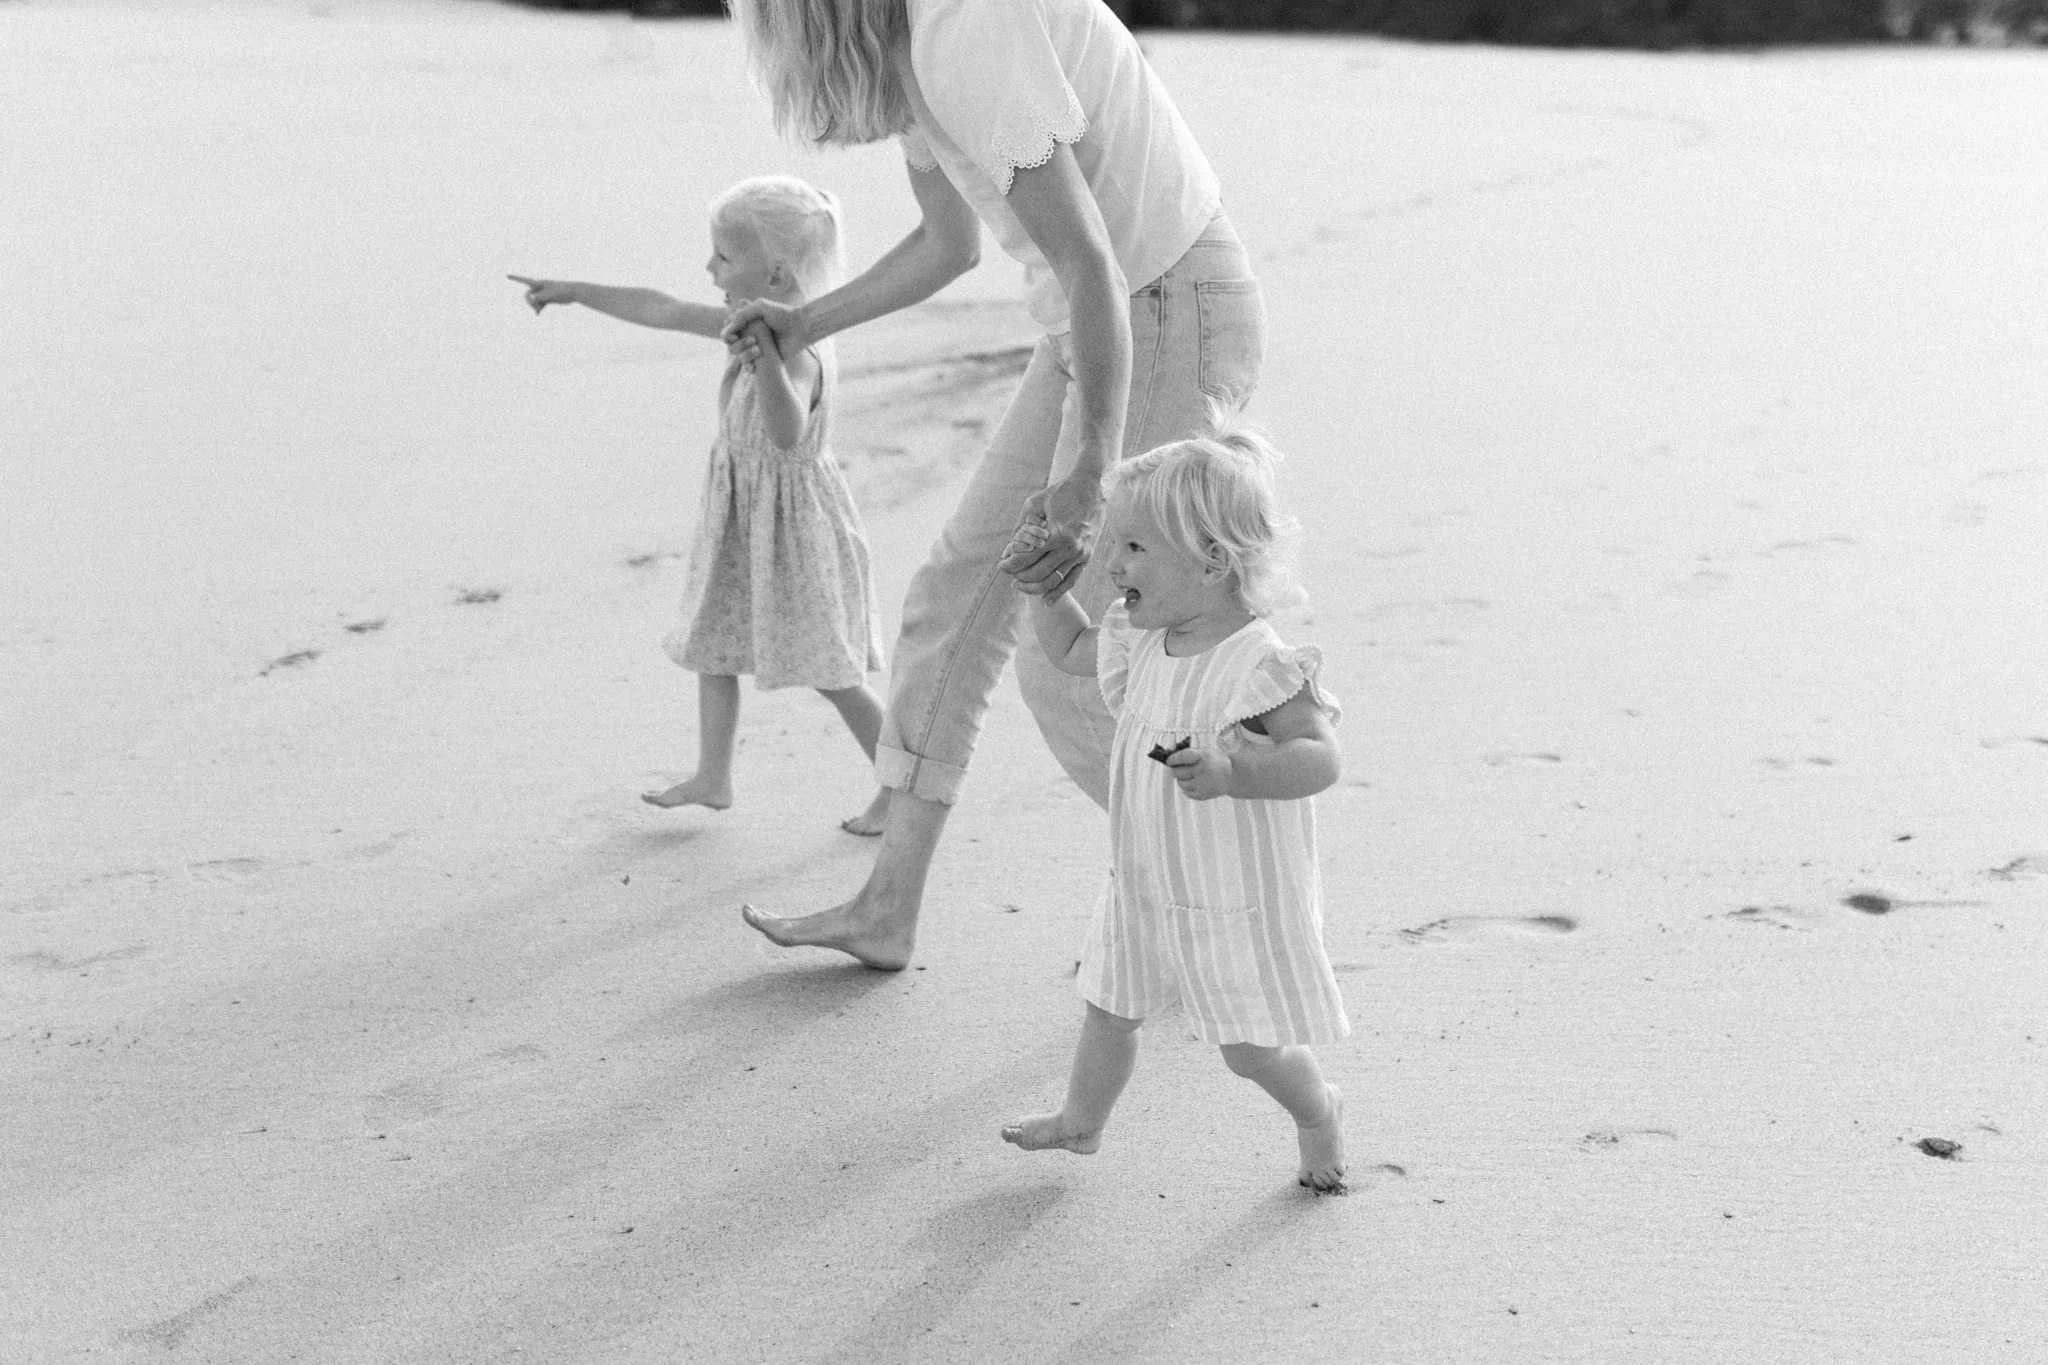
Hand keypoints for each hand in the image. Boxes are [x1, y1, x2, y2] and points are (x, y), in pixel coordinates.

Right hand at [507, 274, 573, 312]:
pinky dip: (539, 308)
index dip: (516, 279)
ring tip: (539, 311)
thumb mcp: (549, 295)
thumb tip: (531, 299)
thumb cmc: (562, 291)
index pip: (525, 280)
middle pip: (528, 295)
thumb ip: (539, 297)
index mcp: (539, 283)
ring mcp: (544, 293)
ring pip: (534, 301)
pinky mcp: (548, 299)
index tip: (507, 276)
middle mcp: (540, 287)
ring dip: (534, 306)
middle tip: (535, 307)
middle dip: (529, 302)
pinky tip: (538, 313)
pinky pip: (540, 304)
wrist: (574, 292)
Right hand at [723, 297, 806, 366]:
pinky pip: (749, 367)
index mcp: (746, 322)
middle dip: (739, 344)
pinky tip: (754, 365)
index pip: (728, 330)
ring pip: (738, 356)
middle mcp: (749, 335)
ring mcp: (756, 348)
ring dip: (744, 354)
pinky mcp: (764, 360)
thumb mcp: (760, 307)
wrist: (801, 327)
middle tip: (753, 340)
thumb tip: (727, 329)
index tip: (733, 334)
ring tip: (758, 350)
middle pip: (731, 344)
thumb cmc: (783, 314)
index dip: (727, 334)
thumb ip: (741, 315)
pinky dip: (748, 367)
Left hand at [998, 469, 1104, 600]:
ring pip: (1052, 581)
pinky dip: (1057, 593)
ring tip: (1020, 584)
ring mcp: (1080, 554)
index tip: (1001, 564)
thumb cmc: (1060, 493)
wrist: (1091, 487)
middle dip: (1018, 575)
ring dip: (1033, 587)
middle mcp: (1069, 547)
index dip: (1009, 564)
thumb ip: (1020, 529)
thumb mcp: (1034, 504)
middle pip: (1037, 573)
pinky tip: (1045, 601)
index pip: (1025, 558)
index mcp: (1056, 533)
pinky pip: (1071, 580)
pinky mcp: (1087, 557)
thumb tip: (1008, 552)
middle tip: (1009, 572)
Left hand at [1165, 746, 1233, 800]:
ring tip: (1191, 775)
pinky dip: (1188, 788)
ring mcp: (1203, 784)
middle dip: (1176, 769)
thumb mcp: (1205, 751)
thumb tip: (1169, 760)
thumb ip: (1188, 754)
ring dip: (1182, 779)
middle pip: (1177, 772)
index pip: (1183, 757)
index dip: (1173, 759)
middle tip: (1178, 768)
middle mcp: (1203, 770)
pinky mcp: (1203, 794)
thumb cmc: (1214, 761)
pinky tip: (1195, 782)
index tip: (1169, 761)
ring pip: (1180, 783)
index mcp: (1204, 756)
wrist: (1231, 775)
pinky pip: (1186, 792)